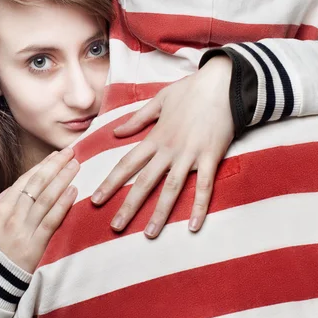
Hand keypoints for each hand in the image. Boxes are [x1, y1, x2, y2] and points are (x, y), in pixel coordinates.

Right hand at [0, 146, 79, 272]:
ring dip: (63, 179)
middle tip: (71, 152)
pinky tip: (74, 190)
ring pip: (47, 198)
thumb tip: (14, 189)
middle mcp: (12, 215)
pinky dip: (64, 204)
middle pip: (38, 184)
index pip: (25, 180)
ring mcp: (24, 229)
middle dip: (56, 165)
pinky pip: (52, 220)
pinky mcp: (35, 246)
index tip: (55, 155)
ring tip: (76, 165)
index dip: (42, 166)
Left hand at [90, 55, 234, 237]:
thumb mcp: (159, 100)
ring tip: (149, 234)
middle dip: (128, 206)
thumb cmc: (190, 89)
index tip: (97, 200)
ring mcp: (190, 154)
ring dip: (160, 213)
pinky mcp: (211, 156)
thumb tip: (116, 133)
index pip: (127, 164)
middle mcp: (169, 149)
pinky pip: (205, 186)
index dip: (110, 183)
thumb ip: (137, 119)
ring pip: (172, 188)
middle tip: (115, 227)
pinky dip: (200, 206)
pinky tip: (195, 226)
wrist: (221, 83)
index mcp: (155, 137)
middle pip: (144, 182)